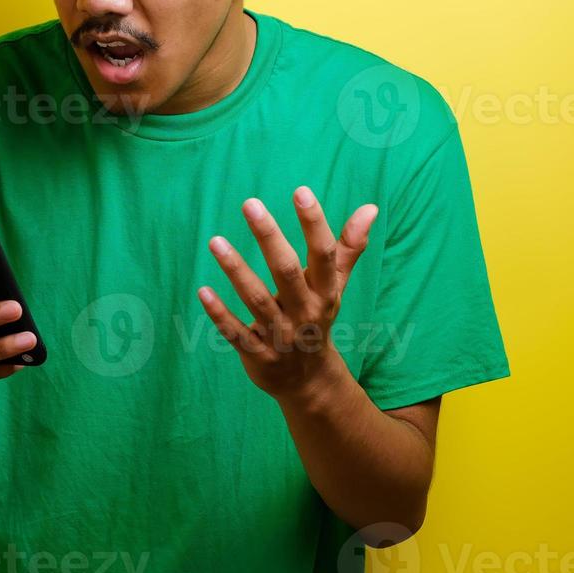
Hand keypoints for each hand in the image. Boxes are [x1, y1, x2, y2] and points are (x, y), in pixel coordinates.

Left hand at [198, 186, 377, 404]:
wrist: (309, 381)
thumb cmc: (317, 317)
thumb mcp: (335, 285)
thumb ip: (348, 247)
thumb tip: (370, 207)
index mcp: (326, 292)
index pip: (323, 254)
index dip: (314, 223)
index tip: (301, 191)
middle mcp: (306, 312)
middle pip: (287, 271)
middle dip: (269, 237)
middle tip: (250, 204)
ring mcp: (282, 336)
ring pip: (257, 300)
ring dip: (236, 270)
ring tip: (215, 241)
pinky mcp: (259, 355)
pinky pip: (237, 333)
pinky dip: (220, 314)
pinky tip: (203, 290)